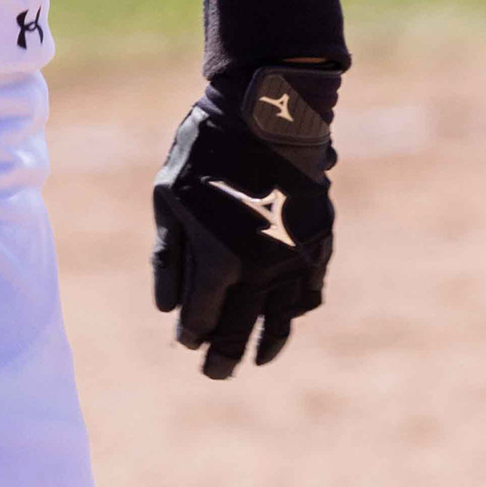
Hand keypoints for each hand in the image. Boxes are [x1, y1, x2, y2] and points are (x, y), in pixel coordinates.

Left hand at [152, 66, 336, 379]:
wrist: (267, 112)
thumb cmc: (206, 151)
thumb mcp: (168, 198)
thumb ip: (167, 259)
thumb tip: (169, 311)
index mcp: (220, 260)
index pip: (202, 318)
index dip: (192, 336)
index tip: (187, 345)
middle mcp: (262, 270)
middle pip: (239, 329)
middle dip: (223, 355)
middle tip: (215, 374)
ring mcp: (295, 260)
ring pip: (281, 320)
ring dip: (265, 344)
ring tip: (254, 360)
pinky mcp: (318, 245)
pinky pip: (308, 293)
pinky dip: (295, 312)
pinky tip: (283, 320)